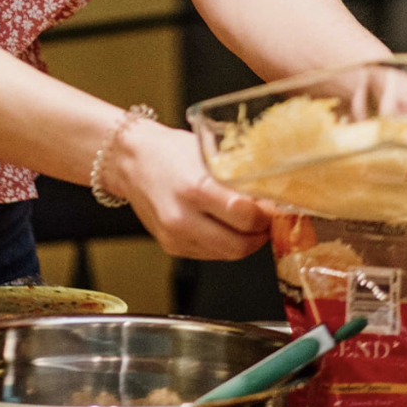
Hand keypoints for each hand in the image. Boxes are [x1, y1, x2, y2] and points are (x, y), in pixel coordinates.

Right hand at [104, 118, 270, 259]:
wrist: (131, 161)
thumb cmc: (170, 151)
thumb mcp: (207, 155)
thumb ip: (236, 178)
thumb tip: (268, 195)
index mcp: (194, 188)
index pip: (245, 216)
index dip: (267, 216)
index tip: (275, 208)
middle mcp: (183, 218)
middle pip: (239, 245)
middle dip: (260, 236)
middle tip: (268, 222)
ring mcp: (176, 237)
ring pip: (226, 255)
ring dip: (244, 242)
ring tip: (249, 223)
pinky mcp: (172, 247)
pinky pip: (210, 254)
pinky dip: (224, 244)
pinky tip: (225, 226)